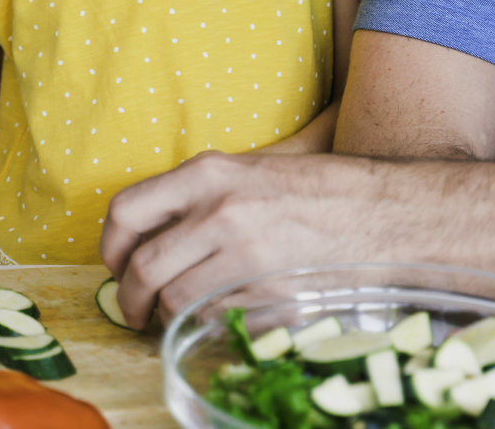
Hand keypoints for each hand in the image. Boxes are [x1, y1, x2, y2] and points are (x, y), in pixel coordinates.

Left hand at [99, 151, 391, 327]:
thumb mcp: (251, 169)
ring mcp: (245, 255)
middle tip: (134, 309)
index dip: (109, 245)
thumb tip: (149, 231)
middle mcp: (221, 212)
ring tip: (173, 316)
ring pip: (174, 301)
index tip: (115, 262)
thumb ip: (199, 194)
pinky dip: (206, 324)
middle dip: (129, 298)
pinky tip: (216, 316)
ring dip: (166, 316)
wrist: (384, 214)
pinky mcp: (270, 293)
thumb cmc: (318, 189)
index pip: (127, 210)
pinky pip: (214, 319)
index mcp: (210, 173)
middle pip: (143, 266)